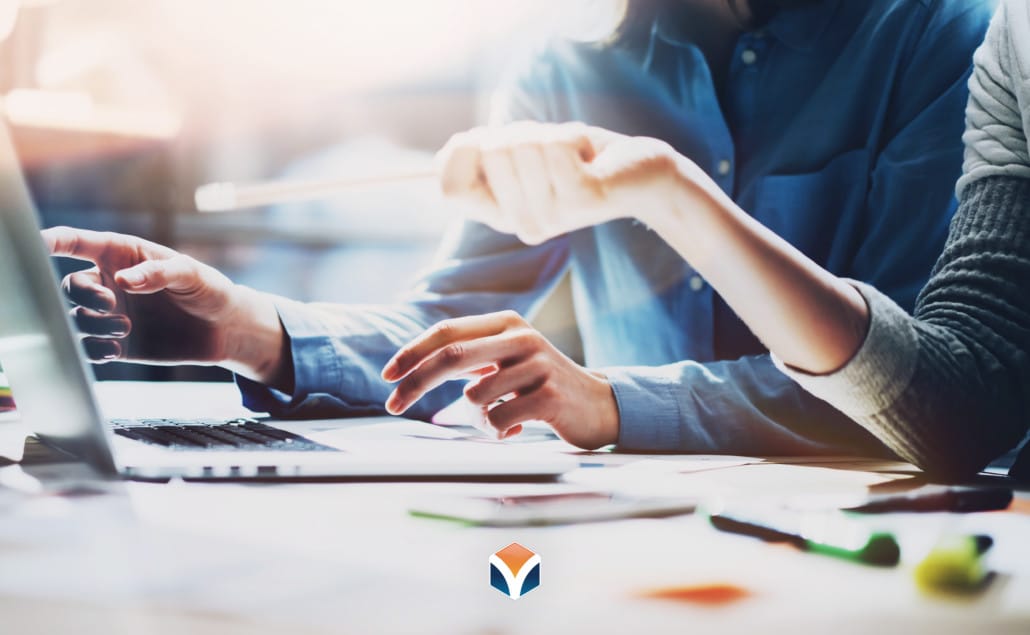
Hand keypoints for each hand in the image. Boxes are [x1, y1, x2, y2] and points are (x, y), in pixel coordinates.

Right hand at [42, 226, 286, 384]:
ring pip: (77, 318)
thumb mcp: (191, 274)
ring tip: (125, 328)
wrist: (225, 328)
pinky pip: (89, 348)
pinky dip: (94, 350)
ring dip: (93, 323)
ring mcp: (111, 314)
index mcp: (122, 255)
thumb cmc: (209, 290)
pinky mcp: (117, 343)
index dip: (53, 241)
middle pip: (70, 286)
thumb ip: (158, 273)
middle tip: (111, 303)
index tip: (37, 244)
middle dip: (83, 294)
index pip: (78, 242)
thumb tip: (123, 281)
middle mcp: (109, 282)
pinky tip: (114, 349)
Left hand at [380, 310, 618, 449]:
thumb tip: (410, 369)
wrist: (598, 404)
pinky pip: (499, 419)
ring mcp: (538, 365)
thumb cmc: (540, 384)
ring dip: (475, 418)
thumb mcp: (506, 359)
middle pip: (451, 356)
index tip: (387, 375)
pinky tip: (519, 427)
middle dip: (415, 383)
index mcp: (506, 323)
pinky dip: (498, 430)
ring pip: (475, 397)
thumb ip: (468, 356)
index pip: (447, 331)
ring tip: (500, 419)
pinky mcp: (549, 396)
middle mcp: (521, 337)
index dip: (412, 352)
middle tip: (393, 405)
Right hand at [436, 121, 723, 244]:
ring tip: (573, 155)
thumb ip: (483, 153)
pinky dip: (572, 136)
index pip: (451, 188)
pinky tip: (589, 157)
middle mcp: (522, 224)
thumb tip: (450, 152)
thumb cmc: (579, 158)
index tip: (490, 140)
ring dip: (550, 134)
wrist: (639, 173)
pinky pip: (555, 147)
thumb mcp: (524, 153)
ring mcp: (551, 215)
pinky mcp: (580, 199)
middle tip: (550, 150)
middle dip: (519, 132)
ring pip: (523, 145)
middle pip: (489, 153)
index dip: (462, 152)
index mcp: (501, 215)